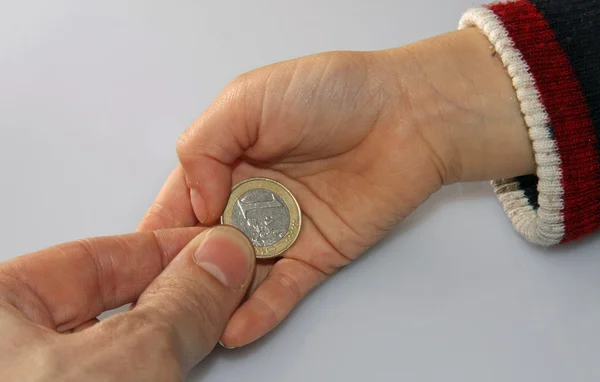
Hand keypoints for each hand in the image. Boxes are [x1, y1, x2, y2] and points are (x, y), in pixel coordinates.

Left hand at [0, 226, 254, 380]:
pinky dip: (158, 366)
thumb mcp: (124, 361)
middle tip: (222, 282)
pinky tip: (185, 362)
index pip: (91, 257)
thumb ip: (179, 302)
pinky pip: (118, 374)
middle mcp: (7, 343)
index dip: (164, 248)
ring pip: (116, 342)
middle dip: (175, 288)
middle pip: (107, 297)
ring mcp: (31, 376)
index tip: (210, 246)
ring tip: (214, 322)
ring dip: (172, 331)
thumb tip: (218, 260)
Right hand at [139, 28, 534, 346]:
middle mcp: (250, 199)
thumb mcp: (248, 98)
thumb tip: (194, 203)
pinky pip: (283, 290)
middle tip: (160, 298)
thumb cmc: (335, 93)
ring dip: (215, 299)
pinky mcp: (317, 255)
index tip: (133, 261)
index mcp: (227, 162)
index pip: (178, 204)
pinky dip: (258, 311)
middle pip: (203, 247)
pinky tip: (234, 327)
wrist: (408, 114)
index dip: (156, 232)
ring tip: (191, 322)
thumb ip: (205, 145)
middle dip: (181, 274)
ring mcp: (283, 232)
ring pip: (239, 275)